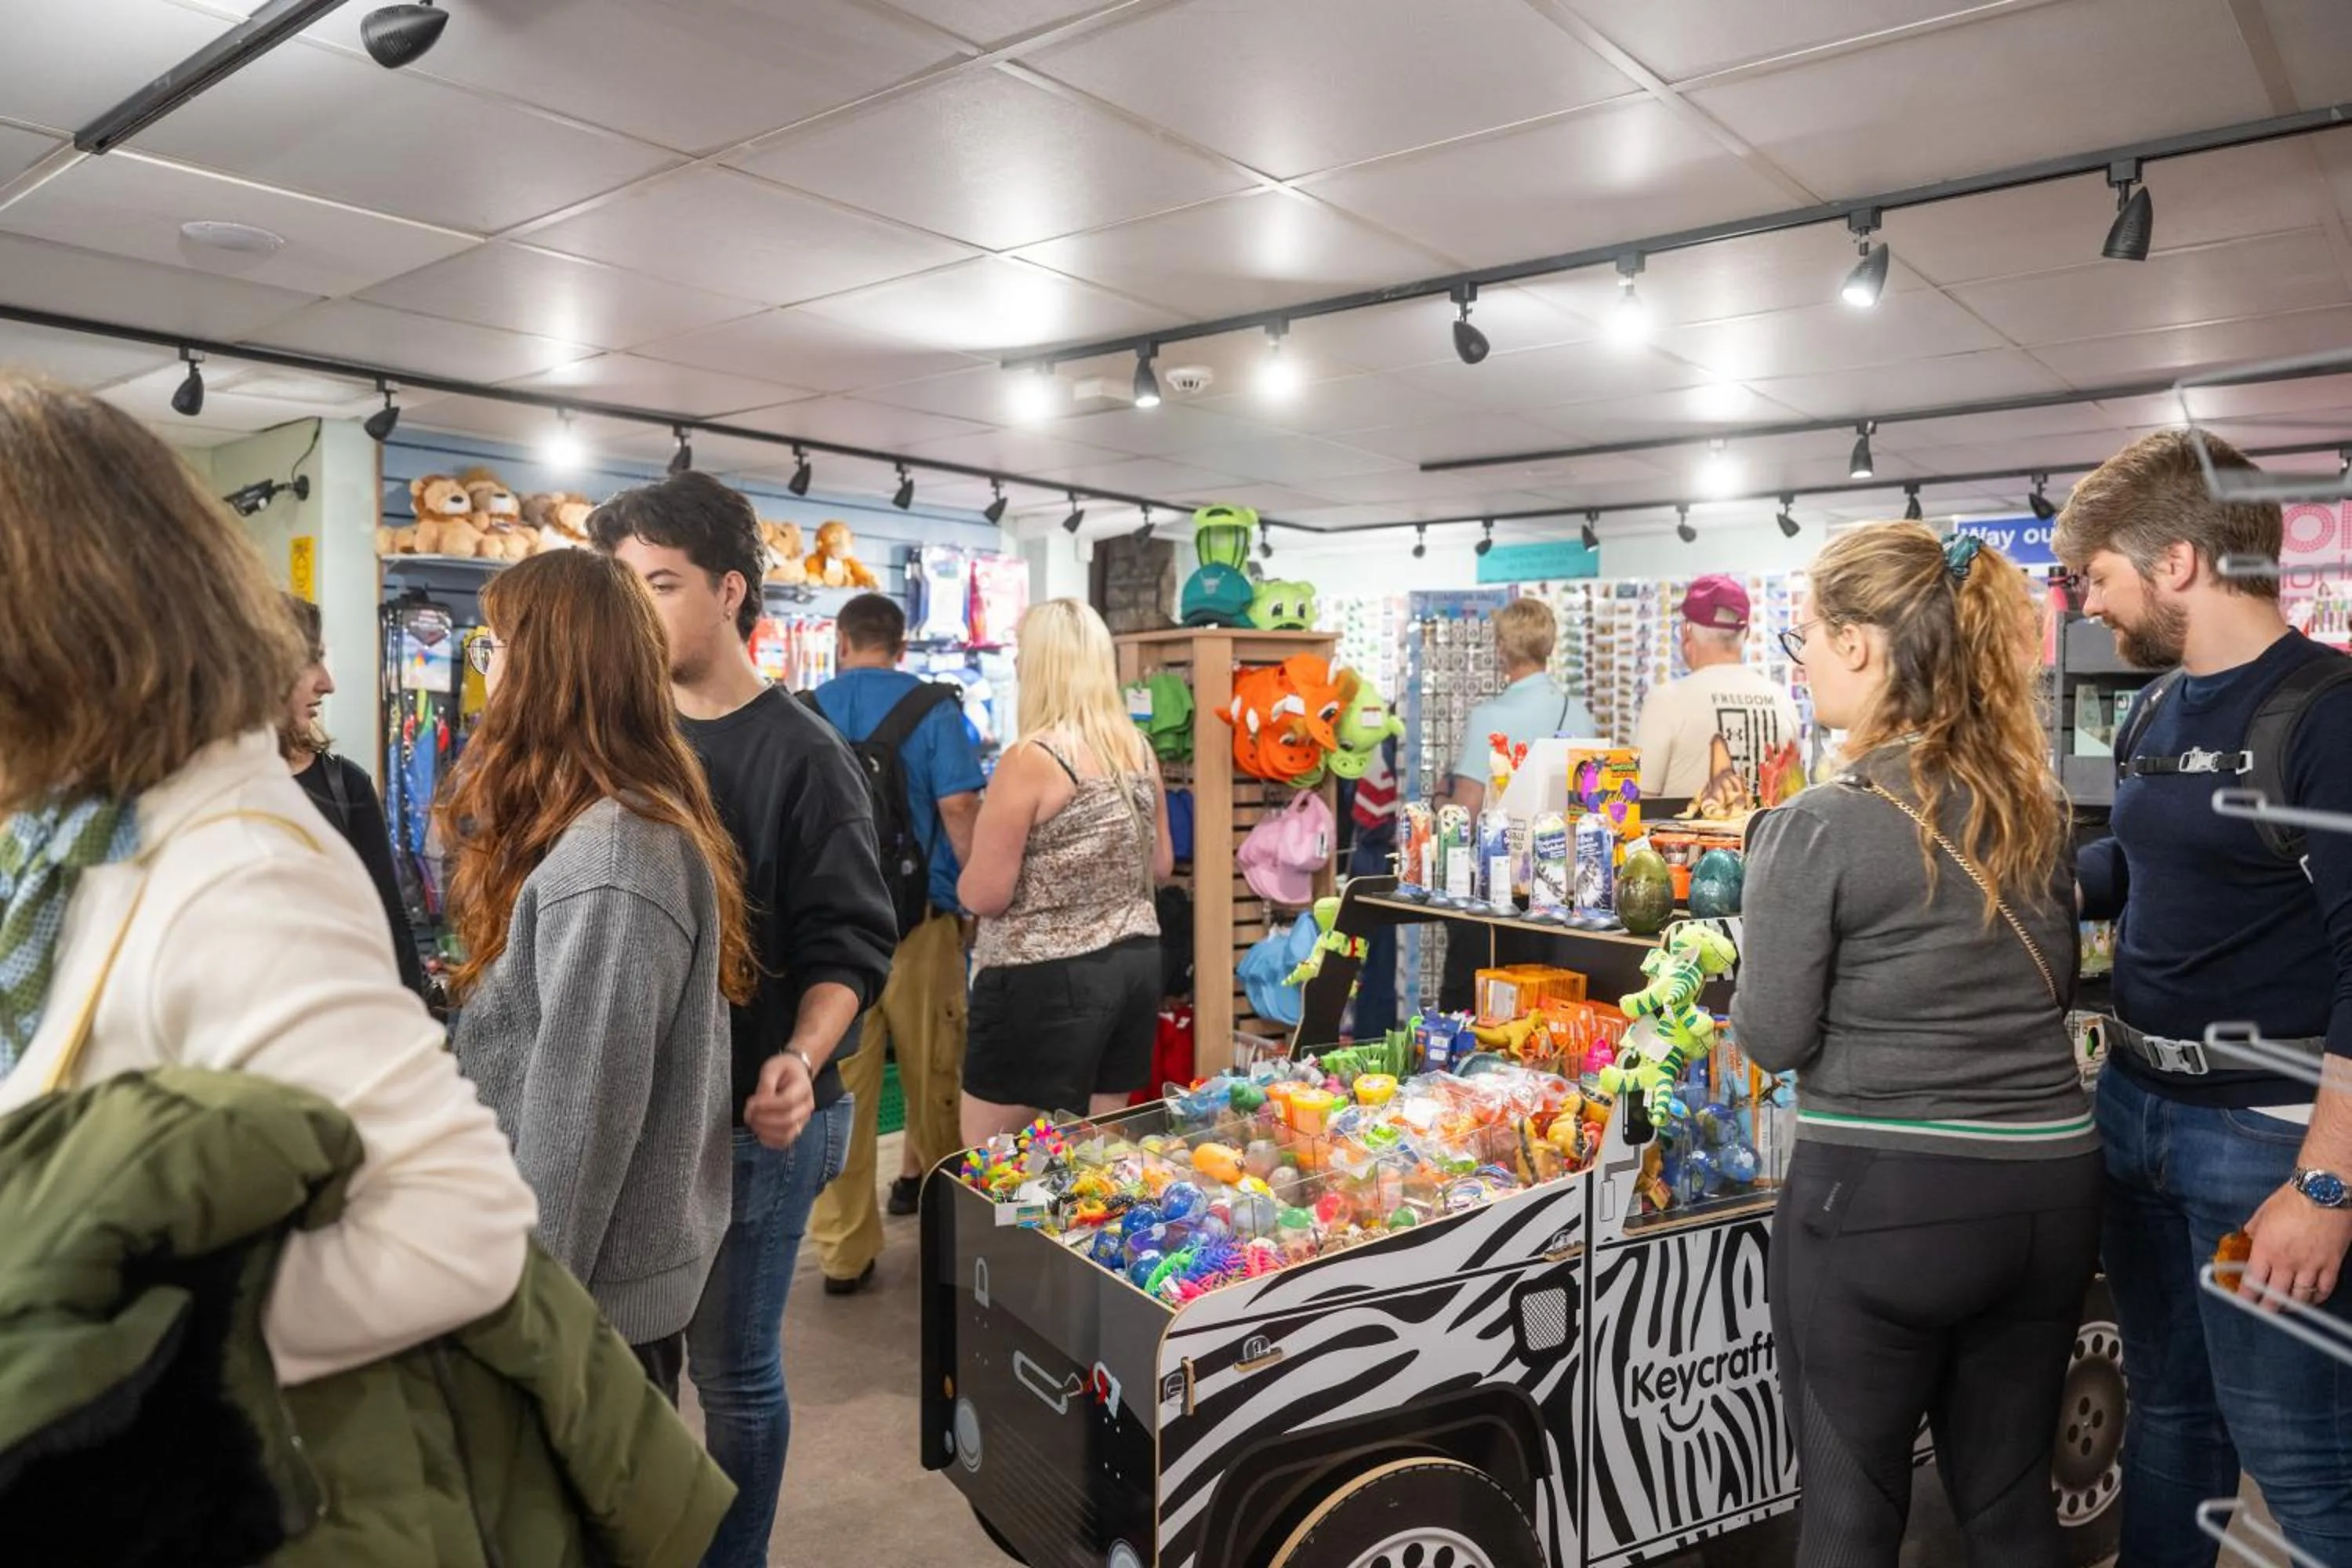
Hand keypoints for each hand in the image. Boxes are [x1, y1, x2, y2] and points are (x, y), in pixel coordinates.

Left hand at [745, 1051, 813, 1150]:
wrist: (797, 1073)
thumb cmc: (784, 1069)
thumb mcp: (772, 1067)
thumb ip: (765, 1084)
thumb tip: (759, 1102)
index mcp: (803, 1087)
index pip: (788, 1101)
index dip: (767, 1105)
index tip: (751, 1103)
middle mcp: (807, 1105)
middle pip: (788, 1120)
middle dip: (763, 1119)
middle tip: (748, 1113)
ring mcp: (804, 1119)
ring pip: (787, 1134)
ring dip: (765, 1131)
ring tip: (753, 1121)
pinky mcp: (797, 1128)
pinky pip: (785, 1141)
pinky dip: (770, 1141)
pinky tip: (759, 1131)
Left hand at [2242, 1183, 2351, 1310]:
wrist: (2323, 1193)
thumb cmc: (2290, 1199)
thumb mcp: (2263, 1212)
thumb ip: (2254, 1229)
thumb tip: (2248, 1237)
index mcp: (2266, 1249)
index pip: (2253, 1281)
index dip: (2247, 1296)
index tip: (2244, 1302)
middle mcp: (2287, 1262)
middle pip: (2276, 1295)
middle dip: (2268, 1307)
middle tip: (2265, 1309)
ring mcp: (2311, 1265)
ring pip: (2300, 1297)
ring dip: (2292, 1305)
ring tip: (2286, 1306)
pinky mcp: (2331, 1265)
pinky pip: (2324, 1289)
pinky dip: (2317, 1298)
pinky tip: (2311, 1299)